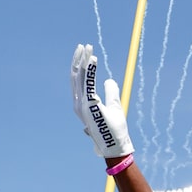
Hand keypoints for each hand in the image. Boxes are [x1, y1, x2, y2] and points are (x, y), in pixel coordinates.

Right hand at [71, 44, 133, 158]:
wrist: (115, 146)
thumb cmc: (115, 130)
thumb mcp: (115, 107)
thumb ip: (111, 93)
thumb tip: (109, 80)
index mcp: (82, 104)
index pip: (78, 81)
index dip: (81, 66)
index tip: (86, 53)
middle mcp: (78, 103)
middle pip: (75, 76)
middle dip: (78, 59)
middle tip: (83, 45)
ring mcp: (82, 104)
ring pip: (79, 77)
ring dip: (83, 61)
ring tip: (87, 47)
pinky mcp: (89, 104)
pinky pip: (88, 83)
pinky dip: (89, 70)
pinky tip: (93, 58)